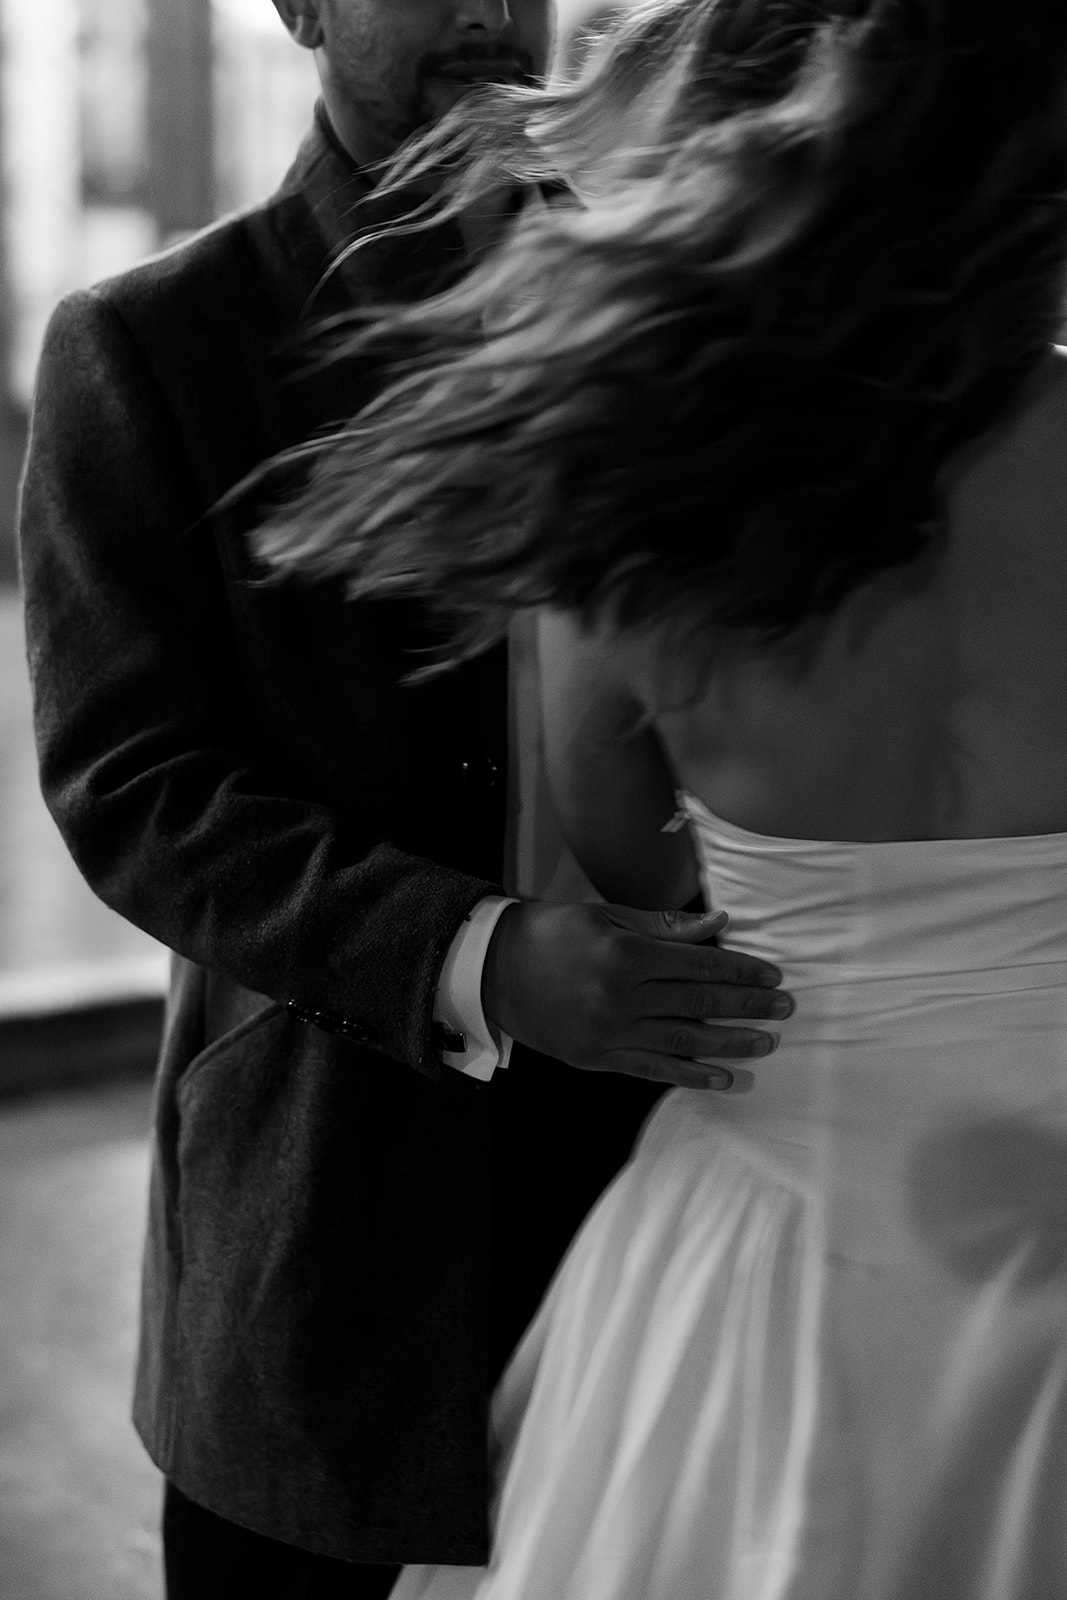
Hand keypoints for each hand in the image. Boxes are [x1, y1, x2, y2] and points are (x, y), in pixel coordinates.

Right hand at [481, 900, 792, 1090]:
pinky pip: (653, 1070)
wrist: (493, 971)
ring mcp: (610, 1034)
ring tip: (766, 1043)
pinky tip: (723, 1079)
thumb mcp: (605, 916)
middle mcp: (621, 998)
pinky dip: (691, 1076)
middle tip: (786, 1009)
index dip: (740, 970)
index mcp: (626, 956)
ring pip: (684, 1042)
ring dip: (730, 1044)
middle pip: (699, 1002)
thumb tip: (718, 923)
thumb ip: (664, 926)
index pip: (699, 964)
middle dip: (747, 1005)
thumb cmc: (552, 933)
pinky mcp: (598, 1059)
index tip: (773, 975)